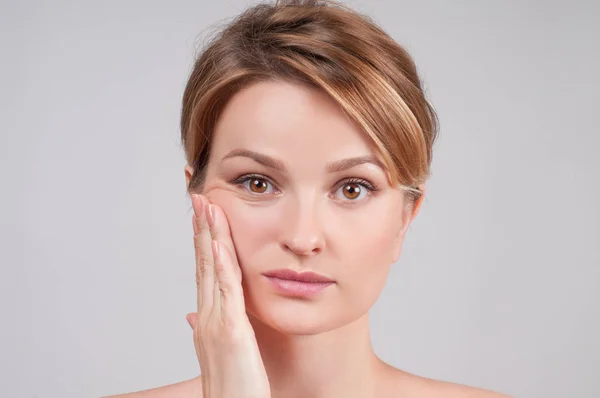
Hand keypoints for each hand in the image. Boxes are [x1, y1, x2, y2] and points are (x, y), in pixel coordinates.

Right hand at [187, 193, 270, 397]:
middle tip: (199, 197)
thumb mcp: (219, 352)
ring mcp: (216, 323)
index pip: (204, 270)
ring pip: (212, 270)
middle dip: (201, 228)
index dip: (202, 241)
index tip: (201, 216)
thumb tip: (189, 314)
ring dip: (209, 236)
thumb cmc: (232, 385)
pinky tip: (220, 243)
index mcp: (207, 318)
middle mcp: (207, 316)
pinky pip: (227, 292)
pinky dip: (222, 265)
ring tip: (207, 207)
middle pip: (203, 263)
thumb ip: (207, 327)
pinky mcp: (231, 331)